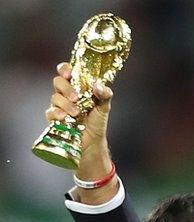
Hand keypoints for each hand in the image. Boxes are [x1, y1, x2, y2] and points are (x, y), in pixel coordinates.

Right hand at [46, 62, 118, 202]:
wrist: (92, 142)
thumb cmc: (97, 122)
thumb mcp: (104, 107)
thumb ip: (105, 95)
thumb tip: (98, 85)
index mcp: (78, 87)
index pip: (67, 71)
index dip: (65, 69)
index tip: (69, 73)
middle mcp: (66, 94)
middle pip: (58, 82)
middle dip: (66, 88)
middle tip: (76, 97)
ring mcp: (59, 106)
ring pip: (55, 97)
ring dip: (65, 103)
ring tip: (76, 113)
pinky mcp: (54, 118)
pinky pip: (50, 112)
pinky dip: (56, 113)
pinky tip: (64, 117)